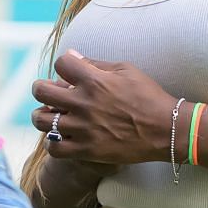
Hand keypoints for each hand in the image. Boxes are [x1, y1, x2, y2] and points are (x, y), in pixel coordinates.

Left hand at [29, 50, 175, 164]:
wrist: (165, 130)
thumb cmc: (148, 96)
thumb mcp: (126, 70)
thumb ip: (96, 64)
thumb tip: (72, 57)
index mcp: (94, 80)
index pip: (60, 63)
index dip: (64, 65)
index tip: (69, 71)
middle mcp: (83, 103)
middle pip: (41, 91)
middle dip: (41, 88)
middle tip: (48, 91)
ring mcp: (82, 128)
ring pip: (41, 120)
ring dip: (42, 115)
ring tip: (50, 115)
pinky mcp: (86, 149)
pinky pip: (54, 147)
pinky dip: (52, 142)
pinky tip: (60, 136)